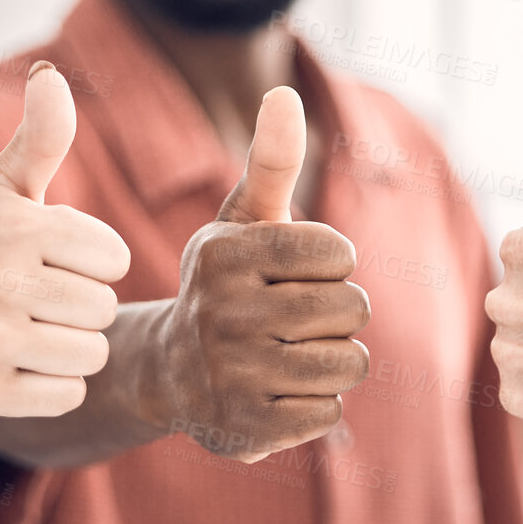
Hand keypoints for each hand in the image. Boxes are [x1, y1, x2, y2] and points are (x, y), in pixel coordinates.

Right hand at [0, 63, 129, 418]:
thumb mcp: (4, 186)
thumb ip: (41, 135)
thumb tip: (50, 78)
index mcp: (13, 228)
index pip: (113, 258)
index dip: (93, 260)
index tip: (53, 257)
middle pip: (104, 310)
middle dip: (82, 304)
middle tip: (38, 296)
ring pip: (91, 354)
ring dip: (73, 345)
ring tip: (33, 327)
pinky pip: (69, 395)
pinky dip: (55, 384)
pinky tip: (20, 360)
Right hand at [140, 86, 369, 462]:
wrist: (170, 371)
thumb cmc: (227, 284)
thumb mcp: (244, 218)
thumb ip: (273, 159)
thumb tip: (282, 93)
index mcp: (226, 256)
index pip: (338, 254)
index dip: (332, 263)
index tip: (297, 271)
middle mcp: (223, 315)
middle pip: (352, 310)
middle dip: (341, 312)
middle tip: (300, 317)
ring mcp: (233, 377)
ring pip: (349, 363)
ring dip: (335, 359)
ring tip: (294, 352)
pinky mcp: (247, 430)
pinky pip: (330, 413)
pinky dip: (318, 403)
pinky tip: (280, 391)